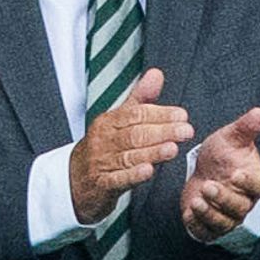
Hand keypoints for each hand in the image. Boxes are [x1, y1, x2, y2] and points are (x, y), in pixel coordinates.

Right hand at [69, 68, 193, 223]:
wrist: (74, 180)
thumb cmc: (104, 147)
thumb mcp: (119, 120)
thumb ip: (141, 99)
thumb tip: (157, 74)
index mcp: (108, 122)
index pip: (135, 114)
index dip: (160, 114)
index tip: (182, 115)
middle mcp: (103, 140)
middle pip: (134, 134)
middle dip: (162, 132)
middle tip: (186, 131)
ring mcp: (100, 163)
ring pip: (128, 156)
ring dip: (152, 152)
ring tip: (173, 149)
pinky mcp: (100, 185)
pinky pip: (117, 179)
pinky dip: (133, 175)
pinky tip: (148, 171)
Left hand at [181, 107, 259, 242]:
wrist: (203, 171)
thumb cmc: (222, 155)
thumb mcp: (231, 138)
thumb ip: (246, 127)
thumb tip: (259, 112)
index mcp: (255, 180)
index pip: (259, 186)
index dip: (249, 182)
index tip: (236, 173)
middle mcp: (245, 201)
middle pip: (240, 206)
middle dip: (224, 198)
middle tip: (208, 186)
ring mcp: (228, 216)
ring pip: (225, 221)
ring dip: (210, 212)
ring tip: (196, 200)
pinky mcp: (211, 226)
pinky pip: (208, 231)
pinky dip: (199, 224)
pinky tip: (189, 212)